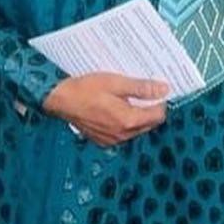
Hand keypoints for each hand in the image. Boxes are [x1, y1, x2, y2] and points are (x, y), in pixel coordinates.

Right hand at [42, 72, 168, 146]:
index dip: (160, 102)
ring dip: (137, 117)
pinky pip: (122, 134)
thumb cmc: (85, 89)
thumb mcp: (116, 83)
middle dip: (150, 110)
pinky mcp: (103, 141)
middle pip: (149, 124)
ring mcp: (112, 140)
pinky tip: (115, 109)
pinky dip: (124, 123)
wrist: (60, 99)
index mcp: (128, 120)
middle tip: (142, 93)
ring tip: (126, 100)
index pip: (158, 115)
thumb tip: (163, 89)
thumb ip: (142, 88)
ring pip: (136, 130)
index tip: (157, 91)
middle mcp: (122, 135)